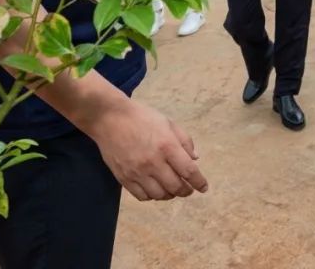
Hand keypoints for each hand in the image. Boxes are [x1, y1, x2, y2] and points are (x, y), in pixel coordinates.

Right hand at [87, 100, 206, 201]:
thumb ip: (185, 141)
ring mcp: (137, 172)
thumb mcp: (169, 123)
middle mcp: (153, 162)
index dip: (199, 182)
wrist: (110, 119)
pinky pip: (141, 196)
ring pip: (159, 195)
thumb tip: (195, 159)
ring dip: (170, 195)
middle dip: (185, 191)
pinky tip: (155, 190)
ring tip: (173, 190)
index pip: (188, 171)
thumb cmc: (142, 118)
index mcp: (167, 146)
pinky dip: (152, 197)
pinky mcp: (123, 178)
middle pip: (175, 186)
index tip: (204, 188)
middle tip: (188, 189)